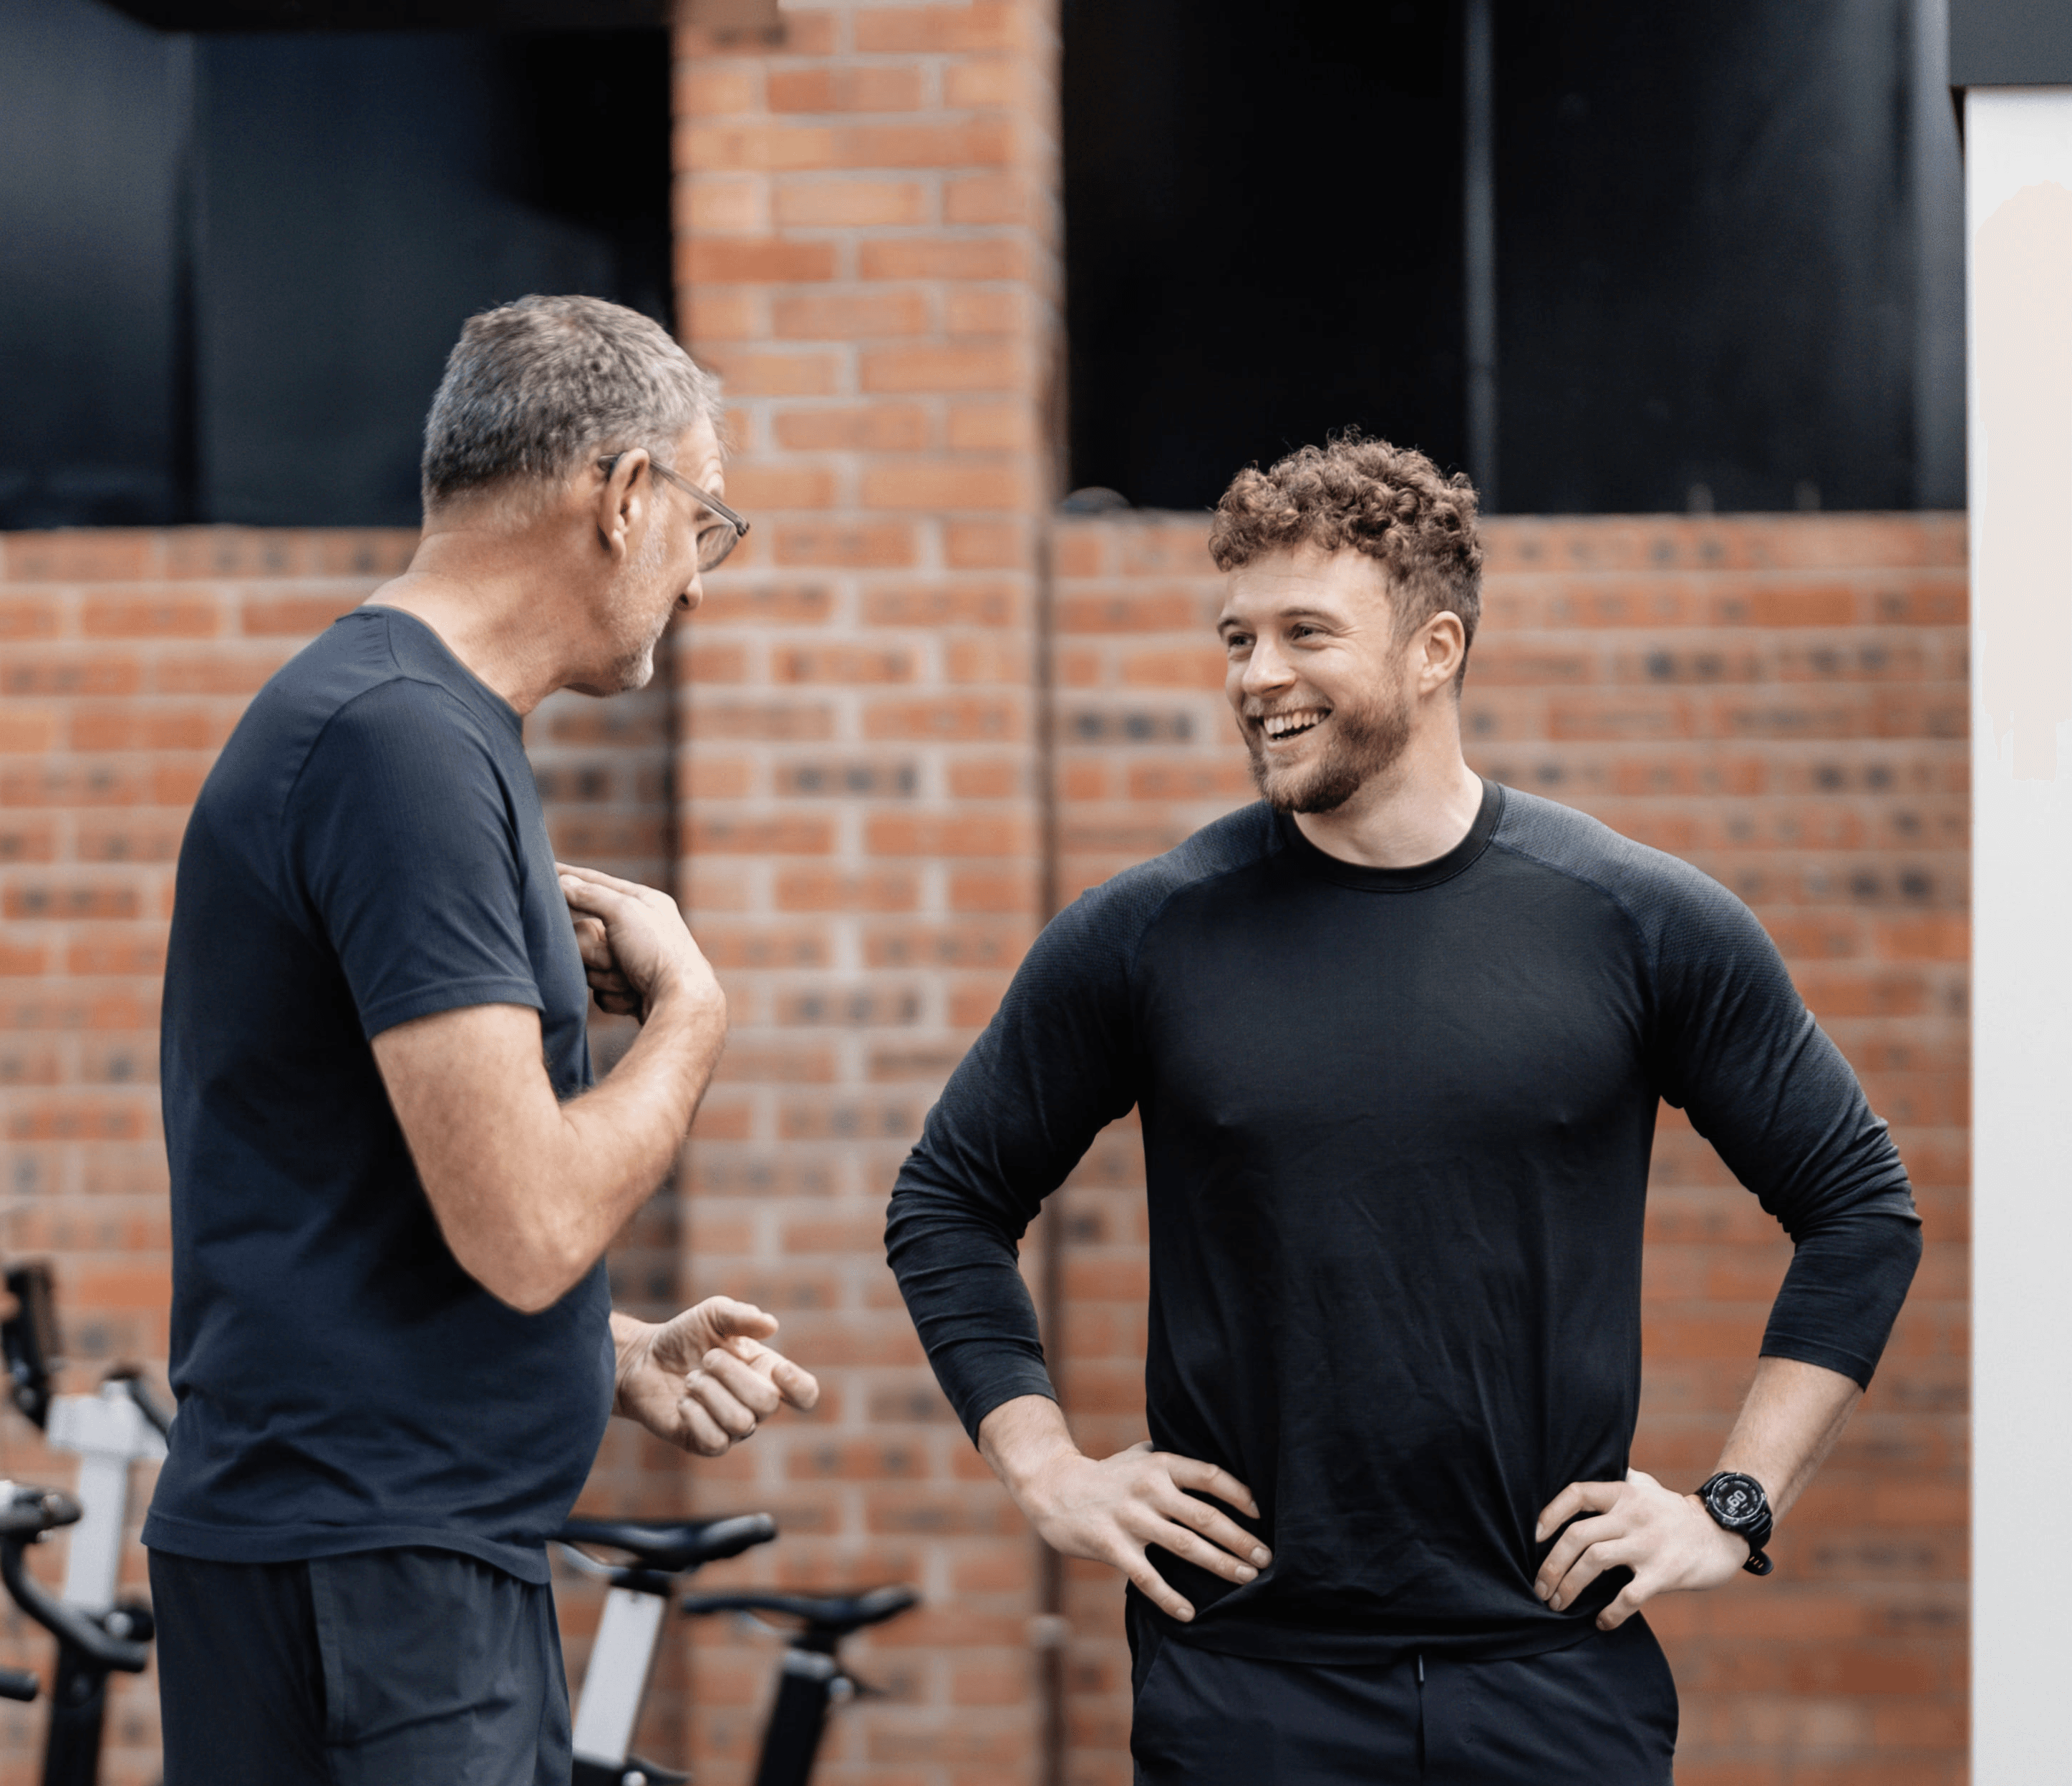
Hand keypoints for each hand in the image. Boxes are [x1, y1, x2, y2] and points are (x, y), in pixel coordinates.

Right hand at [558, 863, 719, 1023]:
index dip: (569, 877)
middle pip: (585, 934)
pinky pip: (601, 993)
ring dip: (606, 975)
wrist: (681, 1004)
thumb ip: (591, 895)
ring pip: (590, 967)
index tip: (546, 868)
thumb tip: (563, 882)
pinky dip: (614, 996)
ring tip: (630, 978)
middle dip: (594, 951)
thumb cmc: (659, 952)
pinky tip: (634, 996)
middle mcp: (639, 930)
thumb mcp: (624, 912)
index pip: (596, 884)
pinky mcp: (631, 991)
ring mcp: (634, 962)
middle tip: (616, 957)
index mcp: (643, 903)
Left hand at [613, 1298, 818, 1456]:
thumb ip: (741, 1316)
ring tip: (692, 1379)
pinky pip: (715, 1441)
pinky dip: (696, 1415)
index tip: (776, 1367)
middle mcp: (754, 1404)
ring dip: (709, 1392)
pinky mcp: (704, 1443)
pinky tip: (683, 1401)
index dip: (799, 1386)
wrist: (643, 1359)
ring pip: (741, 1423)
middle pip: (767, 1403)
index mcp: (767, 1373)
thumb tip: (771, 1325)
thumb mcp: (712, 1314)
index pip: (805, 1394)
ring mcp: (731, 1428)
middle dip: (732, 1374)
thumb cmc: (685, 1336)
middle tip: (707, 1359)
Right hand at [1011, 1437, 1271, 1622]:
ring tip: (1246, 1579)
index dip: (1239, 1495)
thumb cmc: (1107, 1475)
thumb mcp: (1139, 1456)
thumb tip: (1215, 1466)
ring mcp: (1130, 1518)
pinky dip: (1170, 1597)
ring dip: (1220, 1564)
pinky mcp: (1112, 1545)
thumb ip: (1172, 1460)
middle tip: (1266, 1559)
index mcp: (1160, 1465)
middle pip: (1205, 1516)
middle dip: (1241, 1540)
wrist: (1053, 1488)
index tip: (1261, 1515)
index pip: (1210, 1476)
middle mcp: (1149, 1489)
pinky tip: (1189, 1613)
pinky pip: (1147, 1577)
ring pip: (1185, 1546)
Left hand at [1534, 1467, 1750, 1629]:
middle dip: (1551, 1564)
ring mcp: (1648, 1544)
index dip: (1550, 1513)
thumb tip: (1589, 1470)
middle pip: (1578, 1535)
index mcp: (1623, 1494)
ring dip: (1569, 1586)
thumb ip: (1619, 1480)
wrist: (1724, 1533)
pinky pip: (1629, 1595)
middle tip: (1540, 1588)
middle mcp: (1632, 1515)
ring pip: (1594, 1561)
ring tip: (1557, 1604)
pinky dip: (1611, 1612)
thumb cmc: (1675, 1512)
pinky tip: (1601, 1622)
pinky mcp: (1666, 1572)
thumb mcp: (1646, 1486)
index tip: (1534, 1537)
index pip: (1577, 1494)